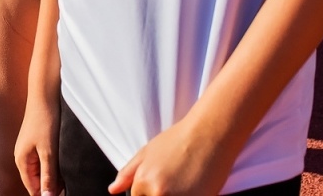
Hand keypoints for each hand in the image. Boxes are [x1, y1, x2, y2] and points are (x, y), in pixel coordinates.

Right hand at [14, 92, 60, 195]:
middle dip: (52, 185)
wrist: (45, 95)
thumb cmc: (44, 121)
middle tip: (69, 183)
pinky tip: (64, 161)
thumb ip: (48, 176)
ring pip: (43, 170)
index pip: (33, 189)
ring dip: (54, 174)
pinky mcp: (37, 143)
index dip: (47, 195)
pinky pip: (45, 160)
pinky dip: (55, 163)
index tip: (63, 193)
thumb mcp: (48, 152)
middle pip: (38, 181)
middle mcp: (23, 157)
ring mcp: (29, 149)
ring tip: (68, 172)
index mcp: (22, 161)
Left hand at [109, 115, 231, 195]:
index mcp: (143, 182)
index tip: (163, 182)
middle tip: (175, 179)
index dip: (147, 193)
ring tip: (185, 182)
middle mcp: (159, 193)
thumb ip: (127, 173)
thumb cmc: (179, 139)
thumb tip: (112, 190)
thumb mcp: (147, 152)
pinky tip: (195, 186)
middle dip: (162, 194)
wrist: (210, 132)